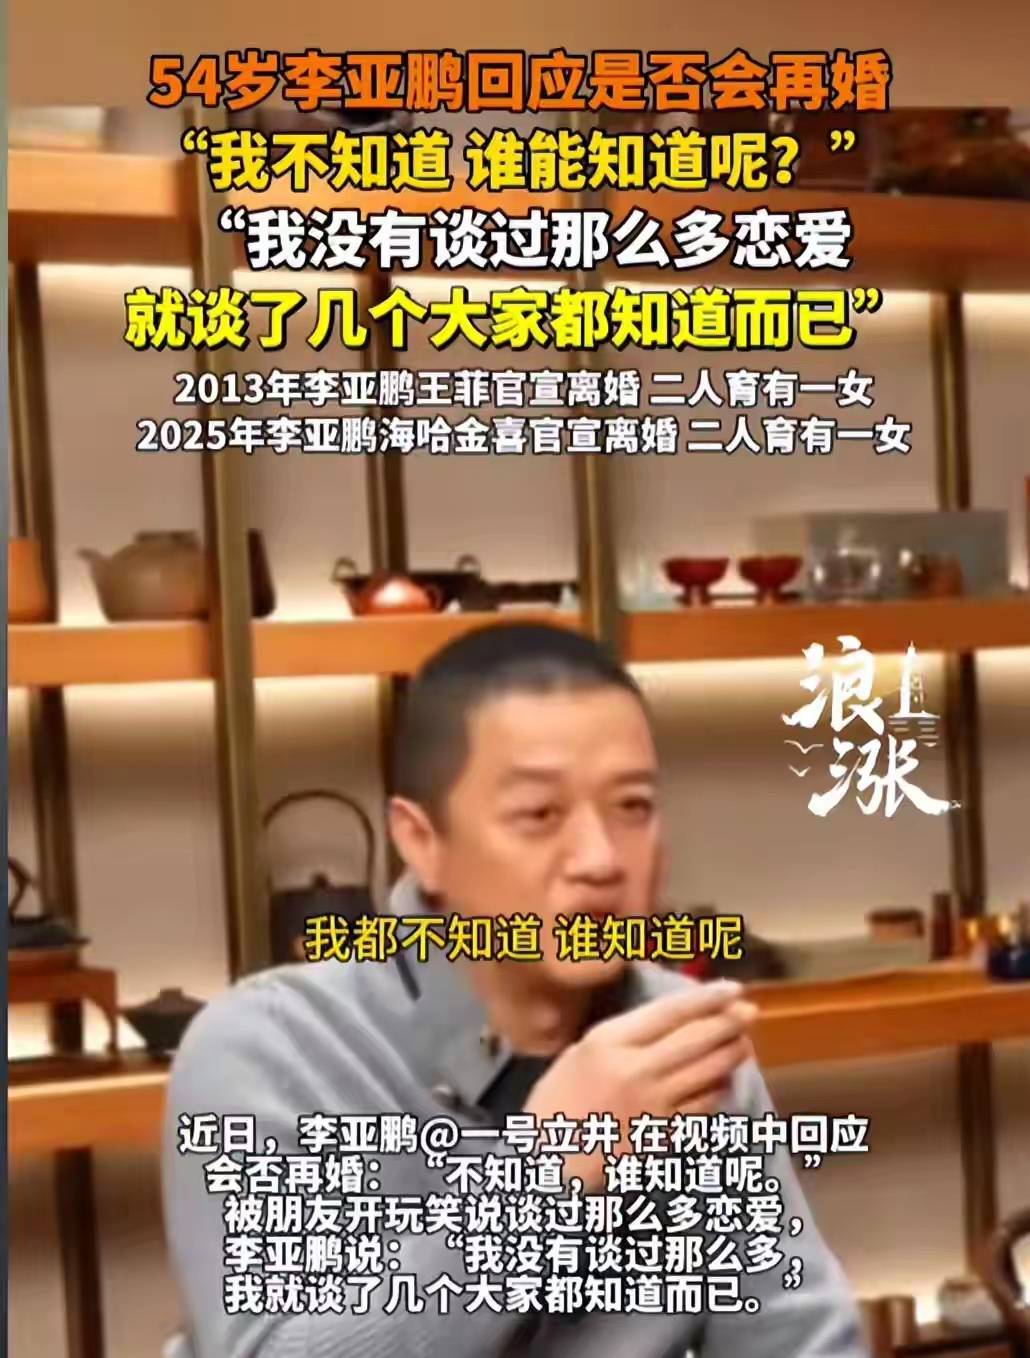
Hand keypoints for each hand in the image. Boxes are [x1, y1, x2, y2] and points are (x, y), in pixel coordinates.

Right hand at [522, 980, 757, 1189]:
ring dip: (732, 1055)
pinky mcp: (664, 1135)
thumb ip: (625, 1035)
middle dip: (730, 1022)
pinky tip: (722, 1082)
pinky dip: (718, 1090)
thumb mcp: (582, 1051)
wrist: (549, 1160)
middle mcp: (637, 1070)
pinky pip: (703, 1107)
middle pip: (697, 1040)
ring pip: (708, 1073)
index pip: (670, 1013)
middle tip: (751, 1011)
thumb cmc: (558, 1099)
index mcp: (610, 1043)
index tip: (732, 987)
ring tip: (743, 1043)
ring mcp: (654, 1105)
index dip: (706, 998)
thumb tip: (673, 1021)